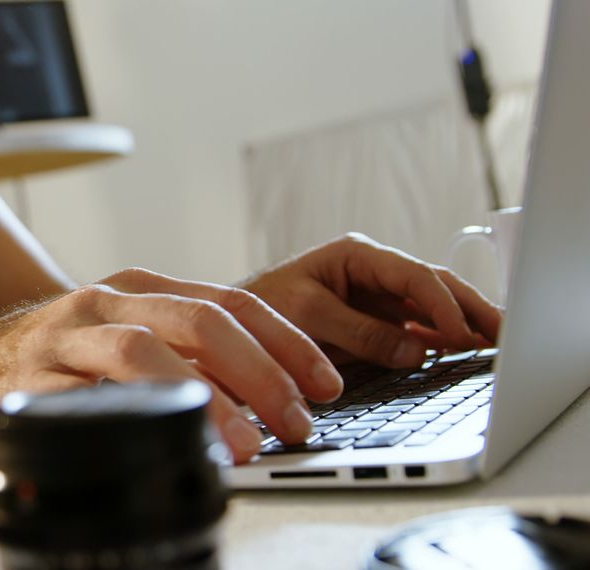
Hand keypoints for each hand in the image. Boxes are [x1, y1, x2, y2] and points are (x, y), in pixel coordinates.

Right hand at [0, 268, 343, 463]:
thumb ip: (189, 352)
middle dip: (259, 370)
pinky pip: (84, 396)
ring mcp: (66, 338)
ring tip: (243, 442)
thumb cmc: (64, 356)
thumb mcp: (129, 336)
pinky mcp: (31, 380)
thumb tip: (270, 392)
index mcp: (139, 288)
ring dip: (203, 398)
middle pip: (197, 320)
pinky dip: (130, 417)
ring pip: (143, 352)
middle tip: (295, 420)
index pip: (229, 301)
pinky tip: (162, 442)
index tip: (324, 381)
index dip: (285, 340)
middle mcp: (106, 302)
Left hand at [241, 233, 502, 367]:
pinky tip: (461, 353)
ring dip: (462, 324)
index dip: (440, 303)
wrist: (228, 328)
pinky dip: (440, 340)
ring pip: (430, 308)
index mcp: (355, 255)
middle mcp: (371, 272)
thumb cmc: (257, 310)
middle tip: (503, 333)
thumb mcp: (307, 317)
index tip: (459, 331)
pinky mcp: (374, 322)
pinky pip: (415, 329)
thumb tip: (415, 348)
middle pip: (432, 286)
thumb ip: (360, 332)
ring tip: (496, 344)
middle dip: (469, 308)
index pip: (411, 275)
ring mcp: (376, 297)